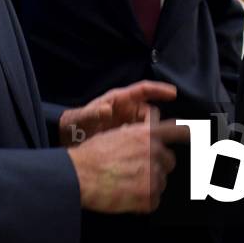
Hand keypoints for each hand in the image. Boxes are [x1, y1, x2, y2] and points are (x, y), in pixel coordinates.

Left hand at [59, 80, 176, 145]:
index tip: (173, 93)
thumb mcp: (83, 117)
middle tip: (145, 137)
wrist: (70, 138)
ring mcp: (128, 122)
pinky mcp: (128, 135)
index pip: (144, 90)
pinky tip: (135, 153)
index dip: (159, 90)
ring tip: (135, 146)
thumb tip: (105, 109)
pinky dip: (142, 143)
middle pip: (149, 112)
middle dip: (151, 124)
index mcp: (119, 99)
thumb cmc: (76, 122)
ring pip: (147, 127)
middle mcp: (127, 109)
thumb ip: (93, 113)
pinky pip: (142, 137)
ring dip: (146, 136)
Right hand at [67, 115, 189, 213]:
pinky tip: (126, 197)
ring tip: (126, 185)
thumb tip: (146, 140)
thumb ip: (137, 136)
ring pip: (161, 182)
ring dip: (149, 185)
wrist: (79, 176)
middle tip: (137, 171)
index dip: (189, 133)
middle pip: (169, 161)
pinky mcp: (150, 196)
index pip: (179, 131)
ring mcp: (154, 175)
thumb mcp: (116, 134)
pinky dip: (143, 202)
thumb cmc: (92, 155)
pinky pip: (154, 201)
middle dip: (158, 166)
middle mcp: (155, 152)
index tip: (196, 136)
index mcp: (147, 134)